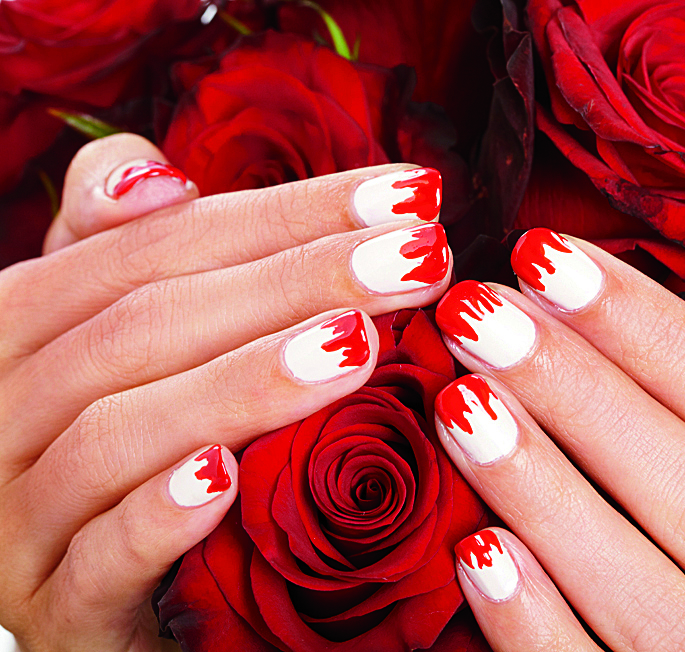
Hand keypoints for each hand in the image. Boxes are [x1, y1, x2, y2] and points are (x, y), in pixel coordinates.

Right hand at [0, 134, 451, 649]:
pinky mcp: (52, 608)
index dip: (287, 213)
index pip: (161, 243)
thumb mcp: (133, 335)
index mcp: (27, 323)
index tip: (409, 197)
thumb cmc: (142, 438)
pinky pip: (96, 562)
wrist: (113, 592)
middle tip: (419, 257)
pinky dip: (159, 517)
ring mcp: (18, 515)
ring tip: (357, 345)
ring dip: (242, 384)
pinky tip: (232, 479)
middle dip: (296, 282)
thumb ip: (134, 249)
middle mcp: (4, 407)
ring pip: (118, 431)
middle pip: (148, 325)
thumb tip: (158, 179)